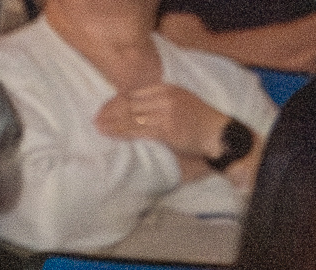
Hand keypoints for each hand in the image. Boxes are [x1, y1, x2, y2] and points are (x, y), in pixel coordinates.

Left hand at [95, 84, 228, 160]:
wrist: (218, 133)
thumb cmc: (200, 121)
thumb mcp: (181, 101)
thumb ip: (161, 101)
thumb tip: (138, 109)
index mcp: (166, 88)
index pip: (134, 92)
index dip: (116, 100)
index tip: (104, 108)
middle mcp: (165, 97)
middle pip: (130, 102)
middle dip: (110, 111)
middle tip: (96, 119)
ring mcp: (166, 113)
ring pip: (132, 116)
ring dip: (113, 123)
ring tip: (100, 127)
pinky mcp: (167, 129)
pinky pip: (140, 130)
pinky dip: (123, 132)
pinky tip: (113, 134)